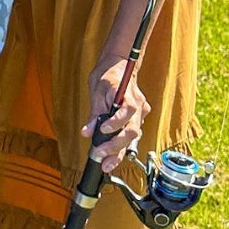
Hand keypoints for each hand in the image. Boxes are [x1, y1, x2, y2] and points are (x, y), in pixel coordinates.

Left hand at [84, 56, 149, 173]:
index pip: (127, 112)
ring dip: (119, 151)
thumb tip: (87, 132)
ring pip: (133, 137)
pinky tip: (112, 156)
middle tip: (100, 155)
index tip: (103, 130)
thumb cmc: (108, 75)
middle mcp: (139, 106)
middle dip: (116, 146)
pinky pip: (131, 135)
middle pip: (132, 130)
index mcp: (128, 95)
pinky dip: (122, 146)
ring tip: (106, 163)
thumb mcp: (96, 91)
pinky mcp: (138, 119)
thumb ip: (94, 114)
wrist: (120, 65)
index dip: (116, 123)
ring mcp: (141, 113)